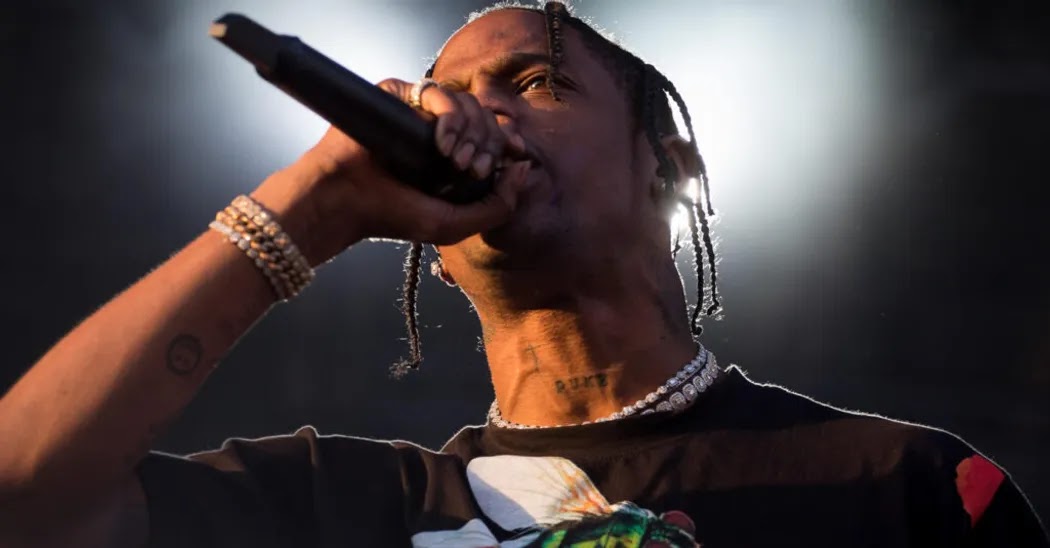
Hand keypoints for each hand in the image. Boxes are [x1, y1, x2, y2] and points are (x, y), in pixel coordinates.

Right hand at [251, 77, 532, 265]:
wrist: (346, 200)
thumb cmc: (394, 215)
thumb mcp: (456, 225)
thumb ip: (499, 205)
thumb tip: (523, 166)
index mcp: (453, 154)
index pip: (493, 133)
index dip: (508, 139)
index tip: (517, 153)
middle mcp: (437, 128)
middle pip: (485, 115)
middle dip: (490, 142)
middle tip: (471, 169)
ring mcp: (418, 110)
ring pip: (467, 100)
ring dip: (471, 132)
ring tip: (455, 162)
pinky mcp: (398, 94)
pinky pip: (438, 90)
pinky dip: (449, 116)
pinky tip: (442, 143)